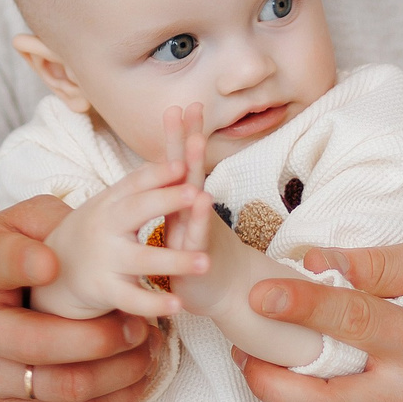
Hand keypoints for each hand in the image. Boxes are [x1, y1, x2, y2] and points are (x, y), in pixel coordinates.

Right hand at [0, 196, 169, 401]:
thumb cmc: (3, 263)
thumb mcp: (16, 225)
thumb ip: (49, 219)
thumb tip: (92, 233)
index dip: (25, 262)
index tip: (56, 263)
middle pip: (39, 344)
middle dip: (104, 336)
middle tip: (141, 324)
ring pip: (66, 388)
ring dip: (121, 370)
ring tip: (148, 347)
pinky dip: (116, 399)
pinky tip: (137, 375)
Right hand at [35, 156, 211, 319]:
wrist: (51, 269)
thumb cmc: (93, 232)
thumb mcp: (109, 205)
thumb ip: (138, 187)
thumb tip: (175, 158)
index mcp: (110, 203)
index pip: (135, 182)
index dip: (158, 173)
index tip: (184, 163)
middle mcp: (105, 227)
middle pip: (135, 211)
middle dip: (164, 200)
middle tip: (196, 192)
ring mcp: (105, 259)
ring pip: (142, 260)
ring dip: (174, 260)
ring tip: (205, 262)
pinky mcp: (104, 289)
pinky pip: (132, 299)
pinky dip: (154, 303)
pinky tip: (178, 304)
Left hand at [156, 105, 236, 318]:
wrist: (227, 296)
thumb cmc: (202, 258)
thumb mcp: (186, 227)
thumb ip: (181, 201)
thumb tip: (175, 172)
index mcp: (183, 206)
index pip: (179, 166)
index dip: (179, 138)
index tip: (178, 105)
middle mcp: (193, 214)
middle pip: (190, 170)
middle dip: (190, 138)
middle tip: (192, 106)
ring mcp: (199, 232)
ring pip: (195, 196)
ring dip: (196, 169)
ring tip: (194, 141)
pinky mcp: (198, 257)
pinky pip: (198, 234)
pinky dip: (199, 216)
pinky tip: (201, 198)